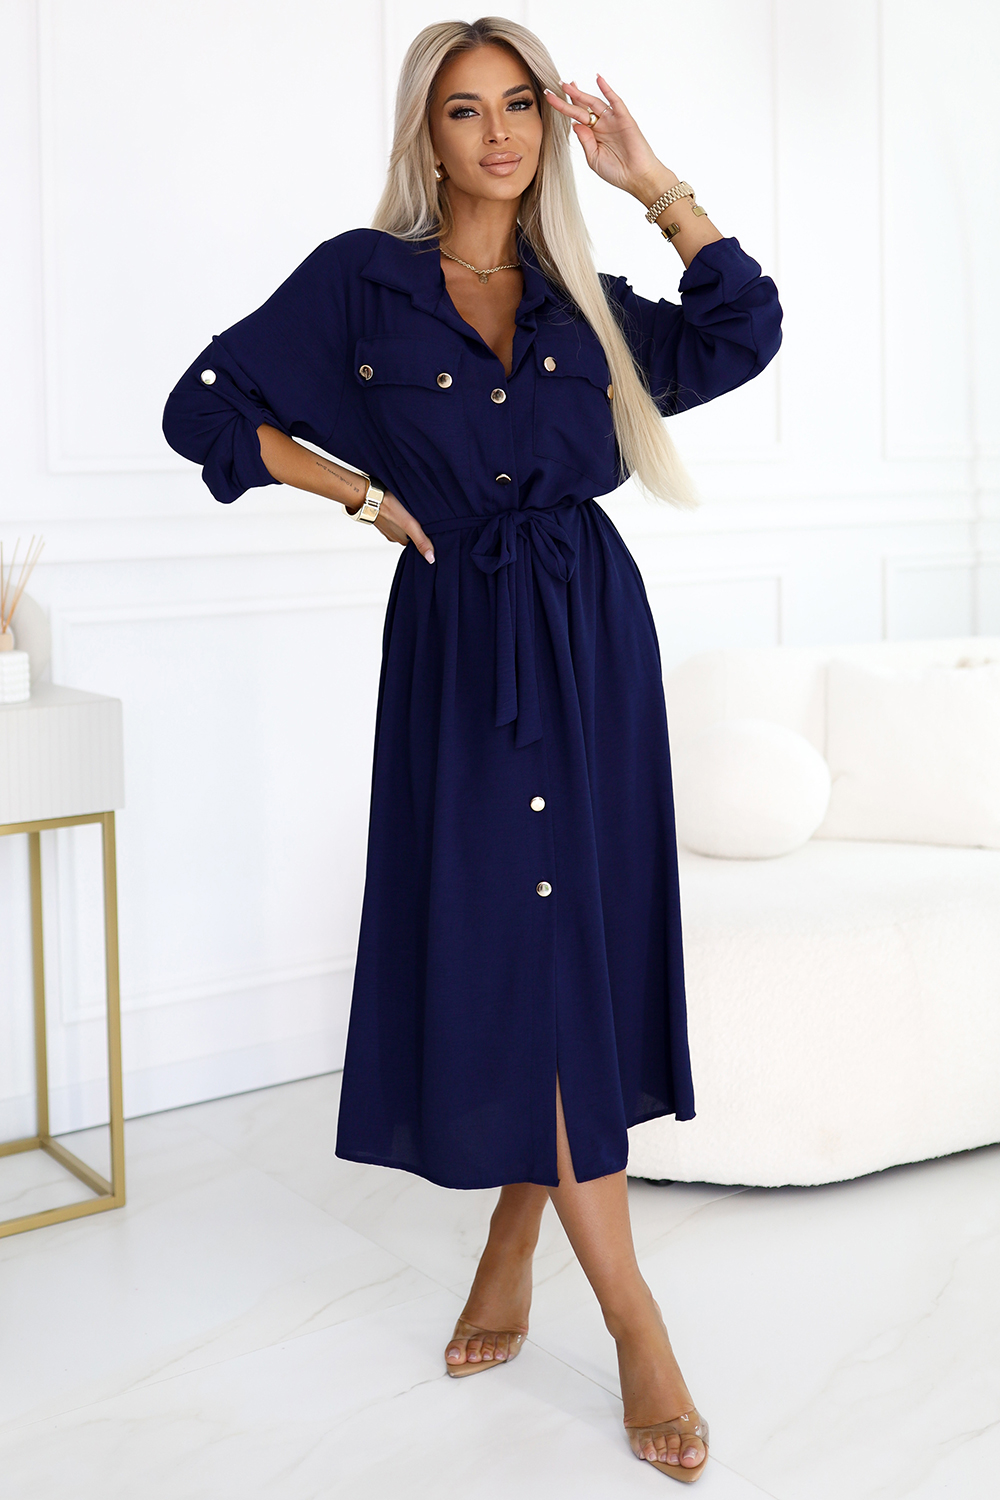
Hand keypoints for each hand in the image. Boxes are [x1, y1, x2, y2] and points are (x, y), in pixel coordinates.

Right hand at [349, 490, 435, 563]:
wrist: (369, 495)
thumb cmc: (389, 507)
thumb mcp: (410, 525)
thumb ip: (421, 541)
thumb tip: (431, 559)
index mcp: (401, 540)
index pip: (418, 541)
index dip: (425, 534)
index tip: (430, 526)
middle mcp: (394, 536)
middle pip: (411, 533)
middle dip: (417, 527)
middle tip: (422, 516)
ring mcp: (387, 527)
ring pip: (402, 525)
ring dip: (407, 519)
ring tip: (411, 510)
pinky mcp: (383, 517)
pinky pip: (394, 517)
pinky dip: (399, 513)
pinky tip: (400, 506)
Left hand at [543, 76, 669, 204]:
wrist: (637, 178)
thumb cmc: (616, 172)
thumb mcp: (593, 158)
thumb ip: (585, 141)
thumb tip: (575, 124)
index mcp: (593, 135)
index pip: (576, 117)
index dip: (564, 107)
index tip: (551, 98)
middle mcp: (601, 125)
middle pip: (582, 107)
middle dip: (569, 97)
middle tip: (556, 85)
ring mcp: (612, 121)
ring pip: (594, 102)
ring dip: (581, 93)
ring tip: (568, 85)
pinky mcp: (624, 119)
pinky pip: (615, 101)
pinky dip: (607, 90)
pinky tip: (598, 80)